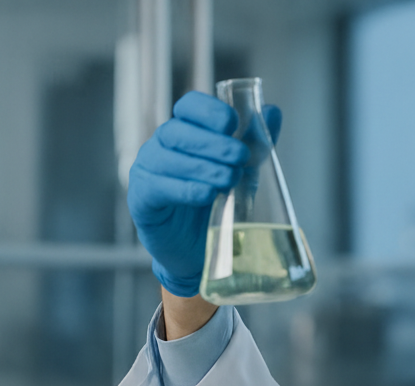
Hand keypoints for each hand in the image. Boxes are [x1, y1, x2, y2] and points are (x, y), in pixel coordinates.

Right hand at [126, 91, 281, 296]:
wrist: (201, 250)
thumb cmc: (219, 205)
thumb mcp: (244, 171)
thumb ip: (256, 143)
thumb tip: (273, 112)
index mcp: (185, 133)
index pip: (189, 106)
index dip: (209, 110)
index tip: (233, 123)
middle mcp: (161, 147)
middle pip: (178, 130)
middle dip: (213, 142)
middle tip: (240, 157)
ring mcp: (148, 171)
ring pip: (168, 158)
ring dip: (203, 167)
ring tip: (229, 179)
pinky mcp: (141, 200)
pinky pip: (158, 188)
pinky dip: (185, 189)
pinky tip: (207, 195)